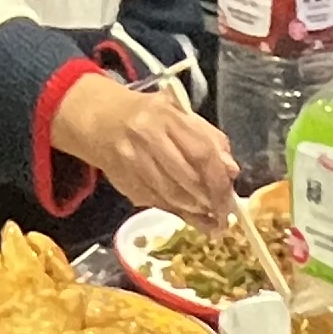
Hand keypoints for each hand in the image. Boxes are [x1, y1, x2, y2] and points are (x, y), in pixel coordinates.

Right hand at [50, 76, 240, 225]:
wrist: (101, 120)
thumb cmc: (149, 116)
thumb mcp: (181, 115)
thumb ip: (209, 139)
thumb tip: (231, 171)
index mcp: (166, 116)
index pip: (201, 152)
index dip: (219, 181)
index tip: (231, 199)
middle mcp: (146, 137)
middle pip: (187, 178)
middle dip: (210, 201)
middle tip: (223, 215)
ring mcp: (132, 161)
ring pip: (171, 196)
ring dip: (194, 212)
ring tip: (210, 218)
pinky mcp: (124, 182)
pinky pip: (156, 203)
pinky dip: (177, 213)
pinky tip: (190, 215)